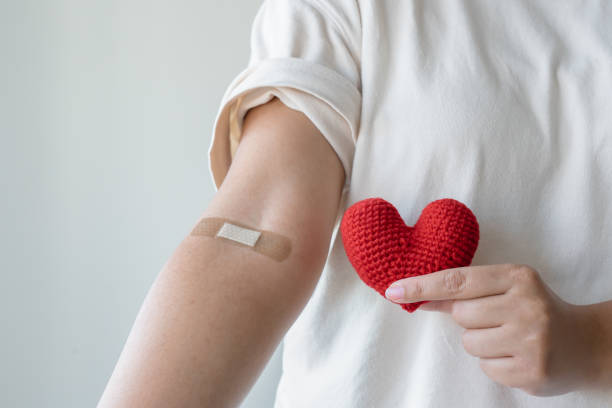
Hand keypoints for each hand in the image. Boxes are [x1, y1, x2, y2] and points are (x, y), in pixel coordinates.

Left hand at [384, 263, 609, 395]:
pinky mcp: (532, 370)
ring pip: (470, 343)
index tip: (393, 290)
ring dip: (481, 343)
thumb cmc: (534, 309)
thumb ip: (465, 290)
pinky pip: (486, 368)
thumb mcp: (506, 288)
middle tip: (496, 319)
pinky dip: (495, 363)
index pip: (457, 280)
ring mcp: (531, 340)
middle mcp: (526, 305)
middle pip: (461, 314)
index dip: (422, 285)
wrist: (584, 343)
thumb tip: (417, 295)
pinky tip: (517, 355)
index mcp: (517, 277)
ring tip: (509, 338)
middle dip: (469, 319)